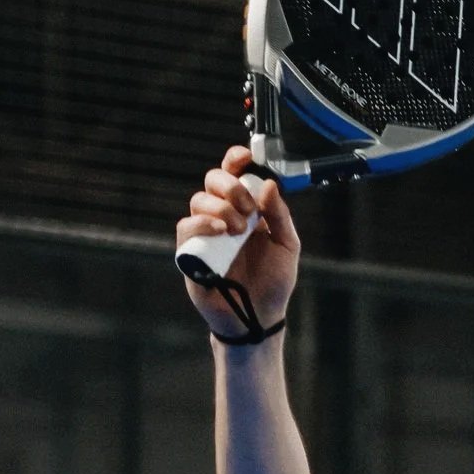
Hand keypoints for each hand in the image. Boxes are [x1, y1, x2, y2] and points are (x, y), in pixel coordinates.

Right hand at [177, 140, 300, 341]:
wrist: (260, 316)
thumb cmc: (273, 280)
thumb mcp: (287, 245)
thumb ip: (279, 214)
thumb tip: (269, 184)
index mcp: (246, 209)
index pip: (234, 174)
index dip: (235, 160)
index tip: (245, 157)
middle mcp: (223, 216)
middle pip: (213, 180)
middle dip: (230, 186)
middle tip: (249, 209)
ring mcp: (205, 233)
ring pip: (199, 200)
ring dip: (221, 208)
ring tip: (239, 230)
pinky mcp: (190, 251)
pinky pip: (187, 226)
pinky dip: (203, 224)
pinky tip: (222, 233)